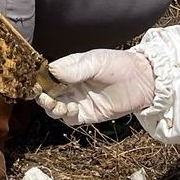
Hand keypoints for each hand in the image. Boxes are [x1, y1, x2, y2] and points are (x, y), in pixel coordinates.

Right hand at [36, 49, 155, 125]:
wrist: (143, 81)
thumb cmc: (120, 65)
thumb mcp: (97, 61)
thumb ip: (75, 68)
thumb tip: (53, 71)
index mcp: (70, 68)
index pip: (47, 75)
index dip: (40, 80)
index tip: (36, 83)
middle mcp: (70, 85)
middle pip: (47, 93)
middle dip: (43, 96)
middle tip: (45, 96)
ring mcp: (77, 100)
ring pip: (54, 107)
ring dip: (51, 107)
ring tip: (57, 104)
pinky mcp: (86, 114)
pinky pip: (68, 118)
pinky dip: (65, 115)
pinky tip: (71, 109)